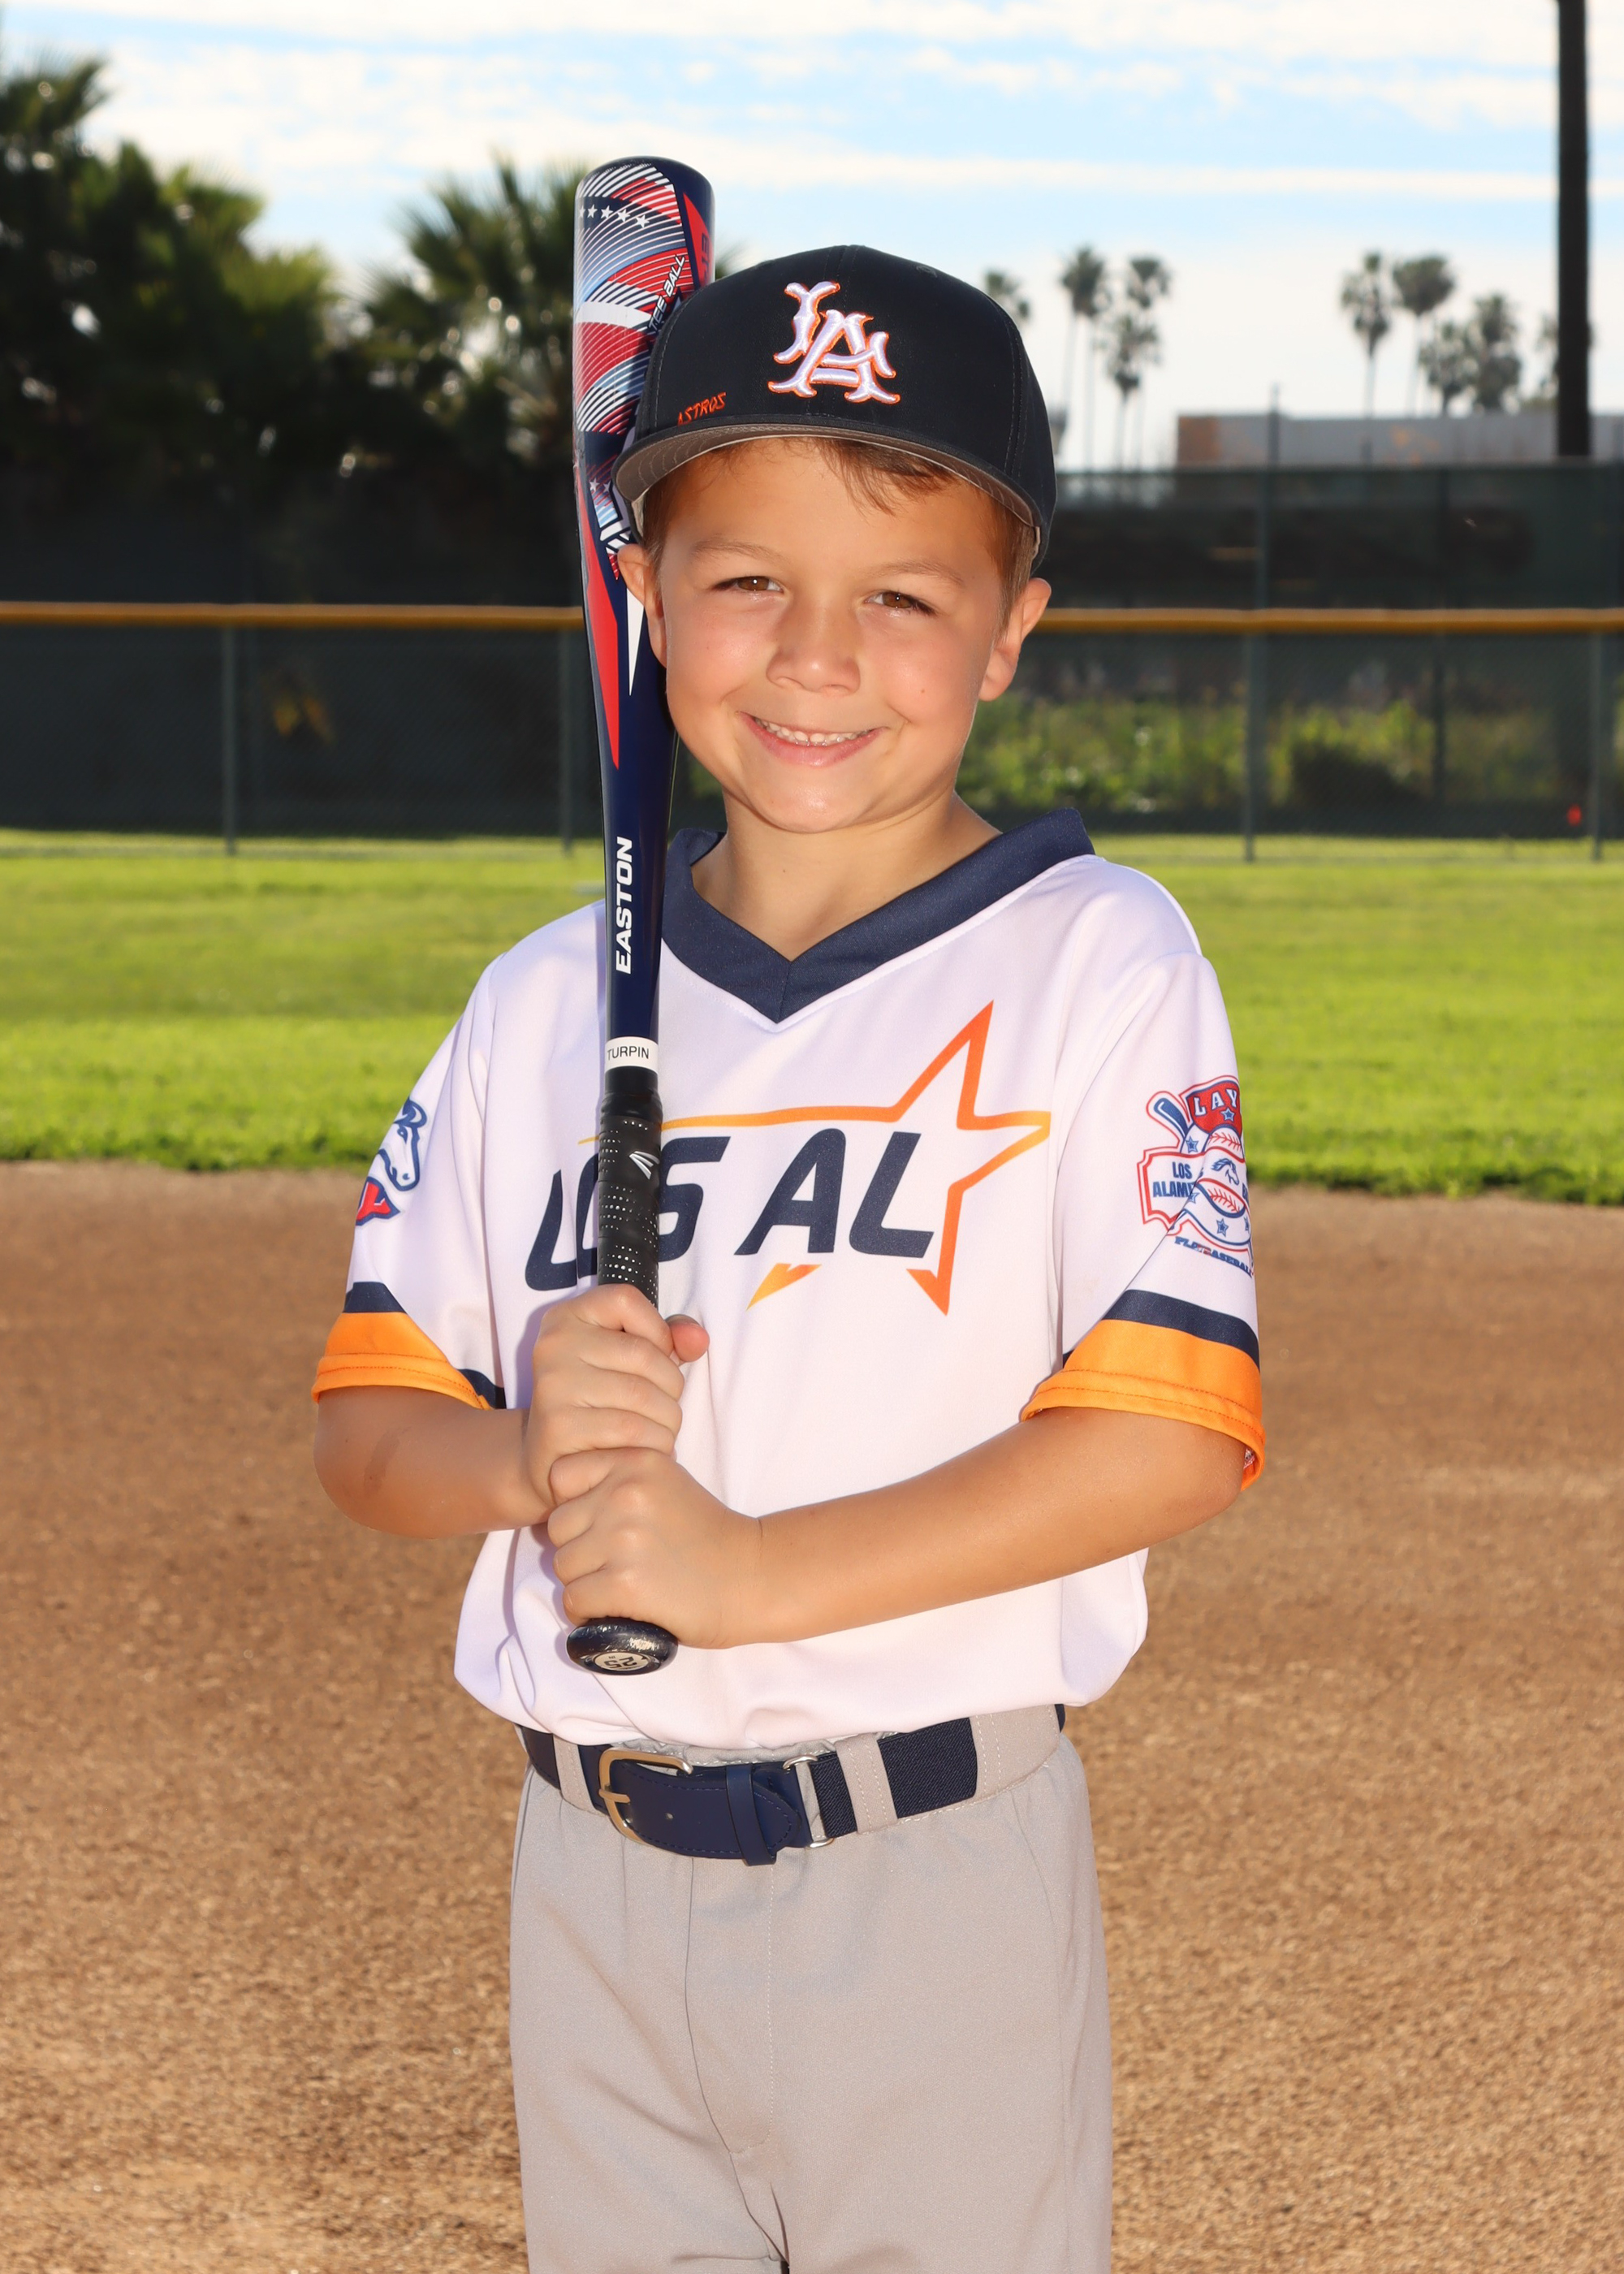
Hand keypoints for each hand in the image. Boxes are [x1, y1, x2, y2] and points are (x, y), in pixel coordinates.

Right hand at [521, 1286, 708, 1516]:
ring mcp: (552, 1387)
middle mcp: (553, 1346)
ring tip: (661, 1433)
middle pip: (643, 1354)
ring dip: (667, 1423)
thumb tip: (698, 1339)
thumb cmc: (600, 1404)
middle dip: (672, 1388)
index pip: (625, 1300)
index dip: (657, 1330)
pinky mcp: (559, 1428)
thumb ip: (667, 1340)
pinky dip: (653, 1445)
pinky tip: (645, 1452)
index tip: (657, 1358)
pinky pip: (630, 1430)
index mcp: (566, 1318)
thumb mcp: (628, 1362)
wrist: (552, 1461)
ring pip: (643, 1397)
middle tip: (666, 1411)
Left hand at [546, 1448, 764, 1649]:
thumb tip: (566, 1501)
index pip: (561, 1476)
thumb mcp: (667, 1482)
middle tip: (613, 1563)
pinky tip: (615, 1610)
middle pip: (558, 1527)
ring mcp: (624, 1539)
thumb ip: (621, 1479)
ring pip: (563, 1566)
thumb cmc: (707, 1535)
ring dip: (583, 1583)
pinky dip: (588, 1613)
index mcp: (635, 1462)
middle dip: (578, 1548)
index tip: (600, 1523)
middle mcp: (625, 1494)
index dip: (574, 1503)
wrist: (753, 1577)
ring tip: (618, 1587)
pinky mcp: (625, 1584)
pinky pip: (575, 1601)